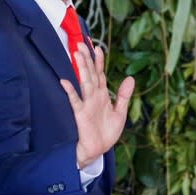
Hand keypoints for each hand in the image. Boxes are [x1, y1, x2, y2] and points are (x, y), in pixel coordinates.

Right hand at [59, 43, 134, 167]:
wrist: (98, 150)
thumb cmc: (107, 132)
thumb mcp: (120, 113)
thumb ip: (123, 95)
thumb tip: (130, 78)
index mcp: (102, 95)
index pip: (100, 74)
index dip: (99, 61)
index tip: (97, 47)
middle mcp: (93, 96)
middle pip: (90, 74)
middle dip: (87, 59)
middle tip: (81, 44)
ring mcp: (86, 104)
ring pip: (84, 82)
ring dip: (81, 69)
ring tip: (77, 54)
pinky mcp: (80, 114)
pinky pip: (75, 100)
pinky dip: (70, 91)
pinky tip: (65, 81)